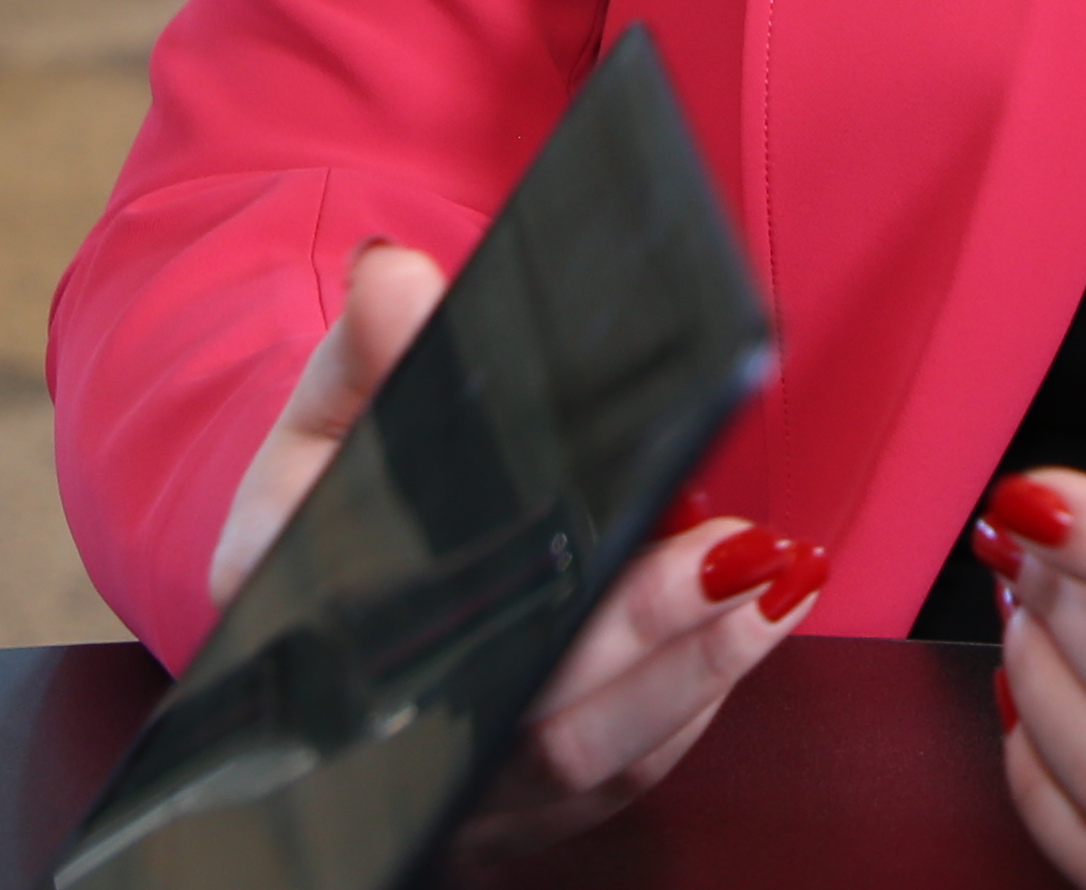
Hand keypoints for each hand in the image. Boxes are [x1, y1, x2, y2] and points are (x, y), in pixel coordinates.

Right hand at [210, 242, 823, 850]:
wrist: (318, 609)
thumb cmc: (325, 504)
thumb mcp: (329, 418)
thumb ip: (368, 353)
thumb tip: (394, 276)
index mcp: (312, 621)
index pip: (422, 622)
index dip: (532, 586)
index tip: (638, 519)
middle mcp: (381, 732)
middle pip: (527, 705)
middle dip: (645, 626)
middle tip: (737, 549)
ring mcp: (455, 784)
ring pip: (587, 756)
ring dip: (696, 669)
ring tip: (772, 577)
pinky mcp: (521, 810)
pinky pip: (620, 776)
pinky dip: (694, 703)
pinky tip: (750, 629)